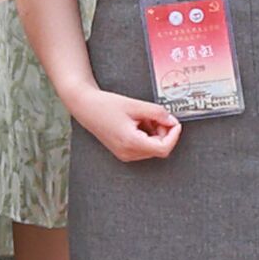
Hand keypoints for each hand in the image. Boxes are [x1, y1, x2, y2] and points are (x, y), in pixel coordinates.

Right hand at [74, 87, 188, 167]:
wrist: (84, 106)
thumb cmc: (104, 105)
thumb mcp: (134, 105)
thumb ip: (156, 113)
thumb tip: (171, 120)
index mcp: (131, 142)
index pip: (163, 148)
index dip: (173, 135)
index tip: (174, 123)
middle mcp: (128, 152)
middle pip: (159, 149)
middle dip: (163, 132)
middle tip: (156, 116)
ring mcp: (125, 154)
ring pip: (152, 148)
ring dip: (154, 133)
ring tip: (143, 117)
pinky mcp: (123, 151)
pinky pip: (143, 147)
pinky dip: (146, 135)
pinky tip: (137, 123)